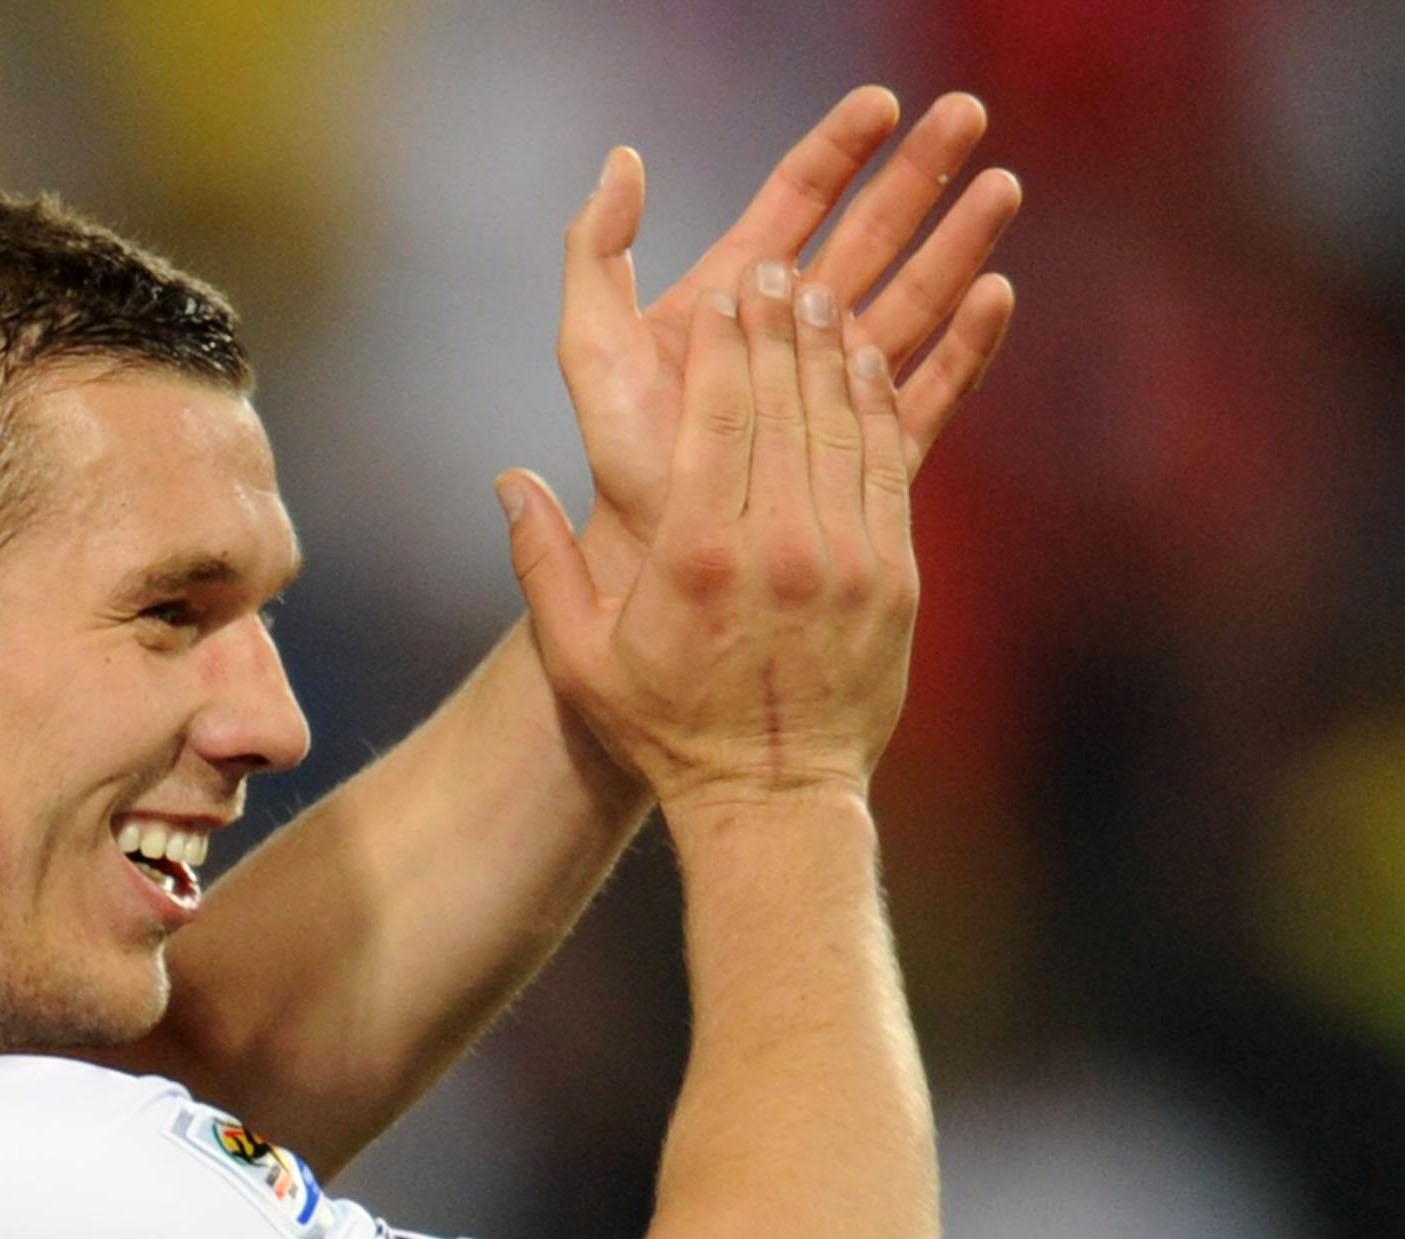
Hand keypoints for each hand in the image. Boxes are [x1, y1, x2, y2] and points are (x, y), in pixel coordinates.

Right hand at [503, 262, 919, 806]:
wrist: (777, 803)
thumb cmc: (670, 731)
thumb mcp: (582, 662)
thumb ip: (542, 568)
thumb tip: (509, 481)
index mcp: (698, 556)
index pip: (720, 413)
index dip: (729, 340)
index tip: (731, 287)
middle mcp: (779, 547)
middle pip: (787, 402)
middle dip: (784, 325)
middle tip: (782, 269)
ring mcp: (846, 561)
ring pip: (843, 424)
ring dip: (834, 352)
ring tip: (825, 297)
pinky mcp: (895, 579)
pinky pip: (889, 469)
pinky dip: (877, 409)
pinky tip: (867, 364)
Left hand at [558, 88, 1018, 593]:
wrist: (663, 570)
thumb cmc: (623, 466)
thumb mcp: (593, 350)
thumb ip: (596, 254)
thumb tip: (626, 161)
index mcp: (740, 296)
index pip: (800, 200)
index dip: (842, 148)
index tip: (884, 101)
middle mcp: (796, 335)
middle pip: (873, 235)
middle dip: (922, 174)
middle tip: (971, 113)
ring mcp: (838, 391)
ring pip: (914, 299)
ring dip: (959, 242)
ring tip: (1003, 188)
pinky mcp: (872, 453)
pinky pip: (931, 389)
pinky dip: (966, 343)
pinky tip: (998, 296)